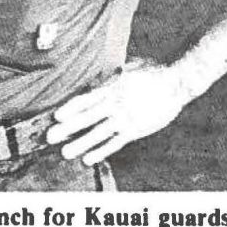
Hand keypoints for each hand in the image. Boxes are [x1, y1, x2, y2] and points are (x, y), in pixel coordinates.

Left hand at [45, 58, 194, 164]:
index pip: (85, 100)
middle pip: (86, 118)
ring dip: (80, 144)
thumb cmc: (152, 71)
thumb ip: (110, 75)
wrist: (177, 81)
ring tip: (65, 153)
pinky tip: (88, 159)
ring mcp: (125, 118)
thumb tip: (95, 76)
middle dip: (66, 129)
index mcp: (111, 87)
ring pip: (97, 134)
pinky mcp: (135, 130)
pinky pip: (115, 143)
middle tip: (49, 137)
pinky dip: (101, 151)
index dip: (70, 108)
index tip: (55, 116)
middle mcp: (115, 104)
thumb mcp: (127, 67)